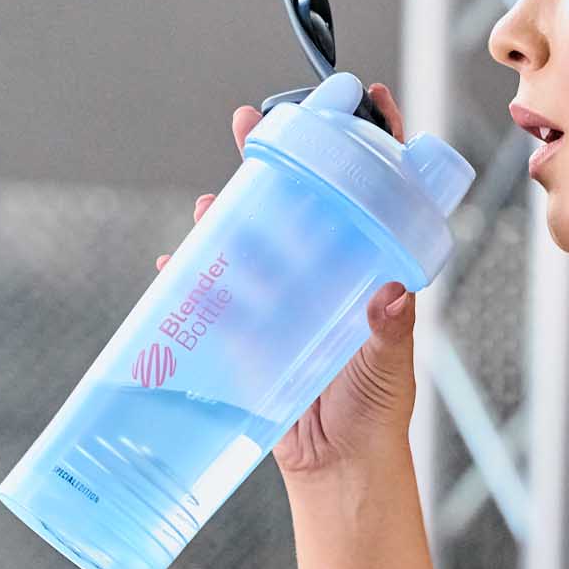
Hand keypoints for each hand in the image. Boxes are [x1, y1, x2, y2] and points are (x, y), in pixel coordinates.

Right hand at [155, 85, 423, 475]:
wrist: (338, 471)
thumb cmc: (376, 417)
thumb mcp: (388, 369)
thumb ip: (390, 332)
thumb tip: (393, 296)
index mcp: (371, 272)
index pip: (377, 195)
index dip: (377, 144)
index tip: (369, 97)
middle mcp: (326, 276)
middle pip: (303, 201)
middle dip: (279, 159)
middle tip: (253, 119)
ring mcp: (284, 301)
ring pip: (253, 240)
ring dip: (230, 212)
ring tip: (213, 193)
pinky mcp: (250, 333)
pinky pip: (216, 294)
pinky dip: (192, 276)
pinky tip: (175, 261)